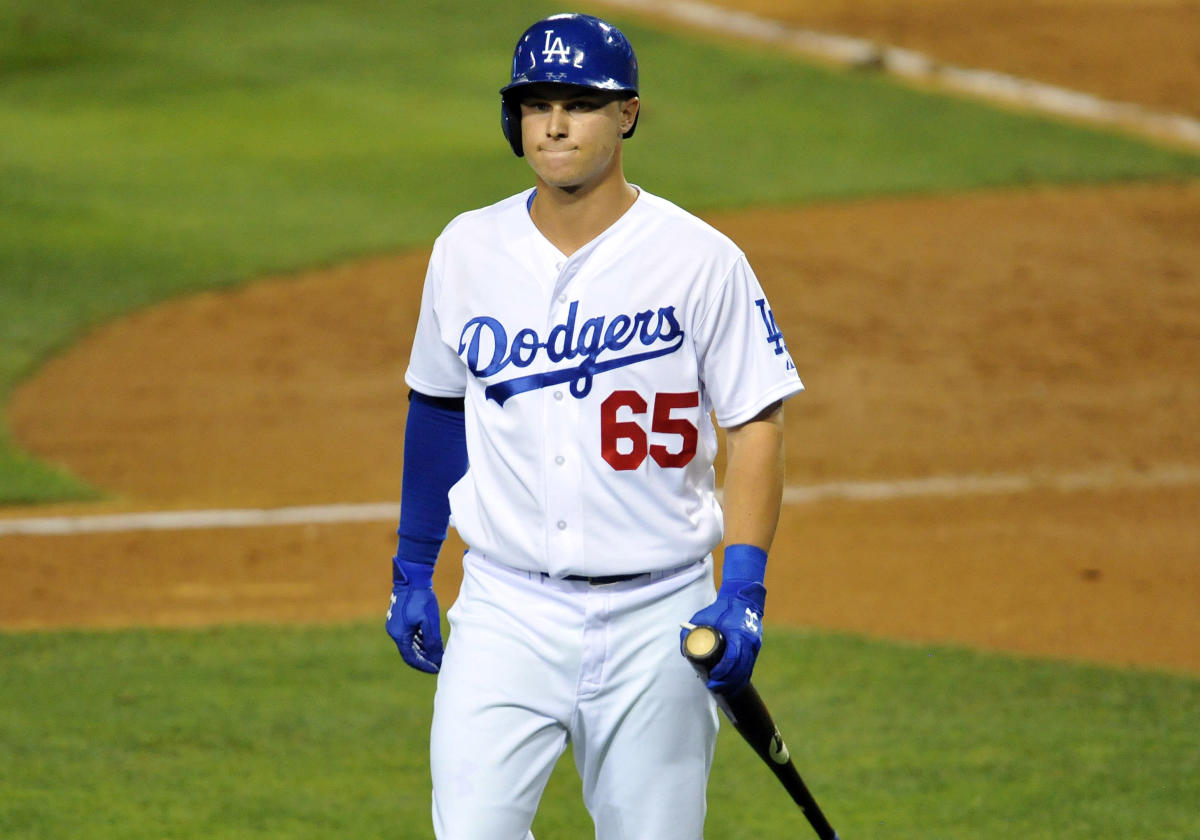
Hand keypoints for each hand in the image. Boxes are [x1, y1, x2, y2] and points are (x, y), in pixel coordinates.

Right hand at [385, 556, 442, 672]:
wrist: (412, 578)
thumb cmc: (421, 599)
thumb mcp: (429, 622)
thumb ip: (432, 641)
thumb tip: (436, 658)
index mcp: (399, 635)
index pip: (411, 658)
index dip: (424, 665)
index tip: (436, 669)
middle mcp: (394, 631)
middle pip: (409, 652)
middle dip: (424, 659)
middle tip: (437, 663)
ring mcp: (395, 624)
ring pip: (409, 643)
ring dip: (422, 649)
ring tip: (435, 654)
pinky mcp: (399, 617)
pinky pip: (408, 634)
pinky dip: (418, 640)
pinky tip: (428, 641)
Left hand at [684, 545, 767, 694]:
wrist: (743, 600)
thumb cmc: (721, 609)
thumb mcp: (703, 617)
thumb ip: (691, 633)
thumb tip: (684, 652)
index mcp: (738, 633)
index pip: (732, 658)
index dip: (722, 671)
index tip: (712, 678)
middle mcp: (749, 641)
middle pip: (740, 669)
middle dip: (727, 682)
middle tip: (713, 688)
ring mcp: (755, 646)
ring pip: (746, 671)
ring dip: (734, 683)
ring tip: (721, 691)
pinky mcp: (756, 649)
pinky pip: (749, 668)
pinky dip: (741, 679)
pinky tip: (733, 686)